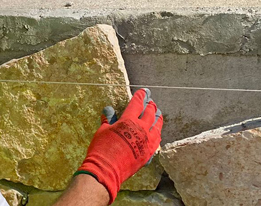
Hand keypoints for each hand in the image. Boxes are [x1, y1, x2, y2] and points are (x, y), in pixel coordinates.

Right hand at [75, 89, 162, 203]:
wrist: (107, 169)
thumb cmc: (102, 149)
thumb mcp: (102, 131)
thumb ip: (108, 120)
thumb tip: (108, 111)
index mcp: (128, 120)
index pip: (137, 104)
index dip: (141, 96)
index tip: (144, 92)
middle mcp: (141, 129)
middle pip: (150, 113)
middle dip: (151, 106)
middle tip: (151, 102)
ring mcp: (147, 141)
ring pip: (157, 126)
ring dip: (158, 118)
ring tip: (158, 114)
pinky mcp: (148, 153)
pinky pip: (157, 140)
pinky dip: (157, 133)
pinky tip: (157, 132)